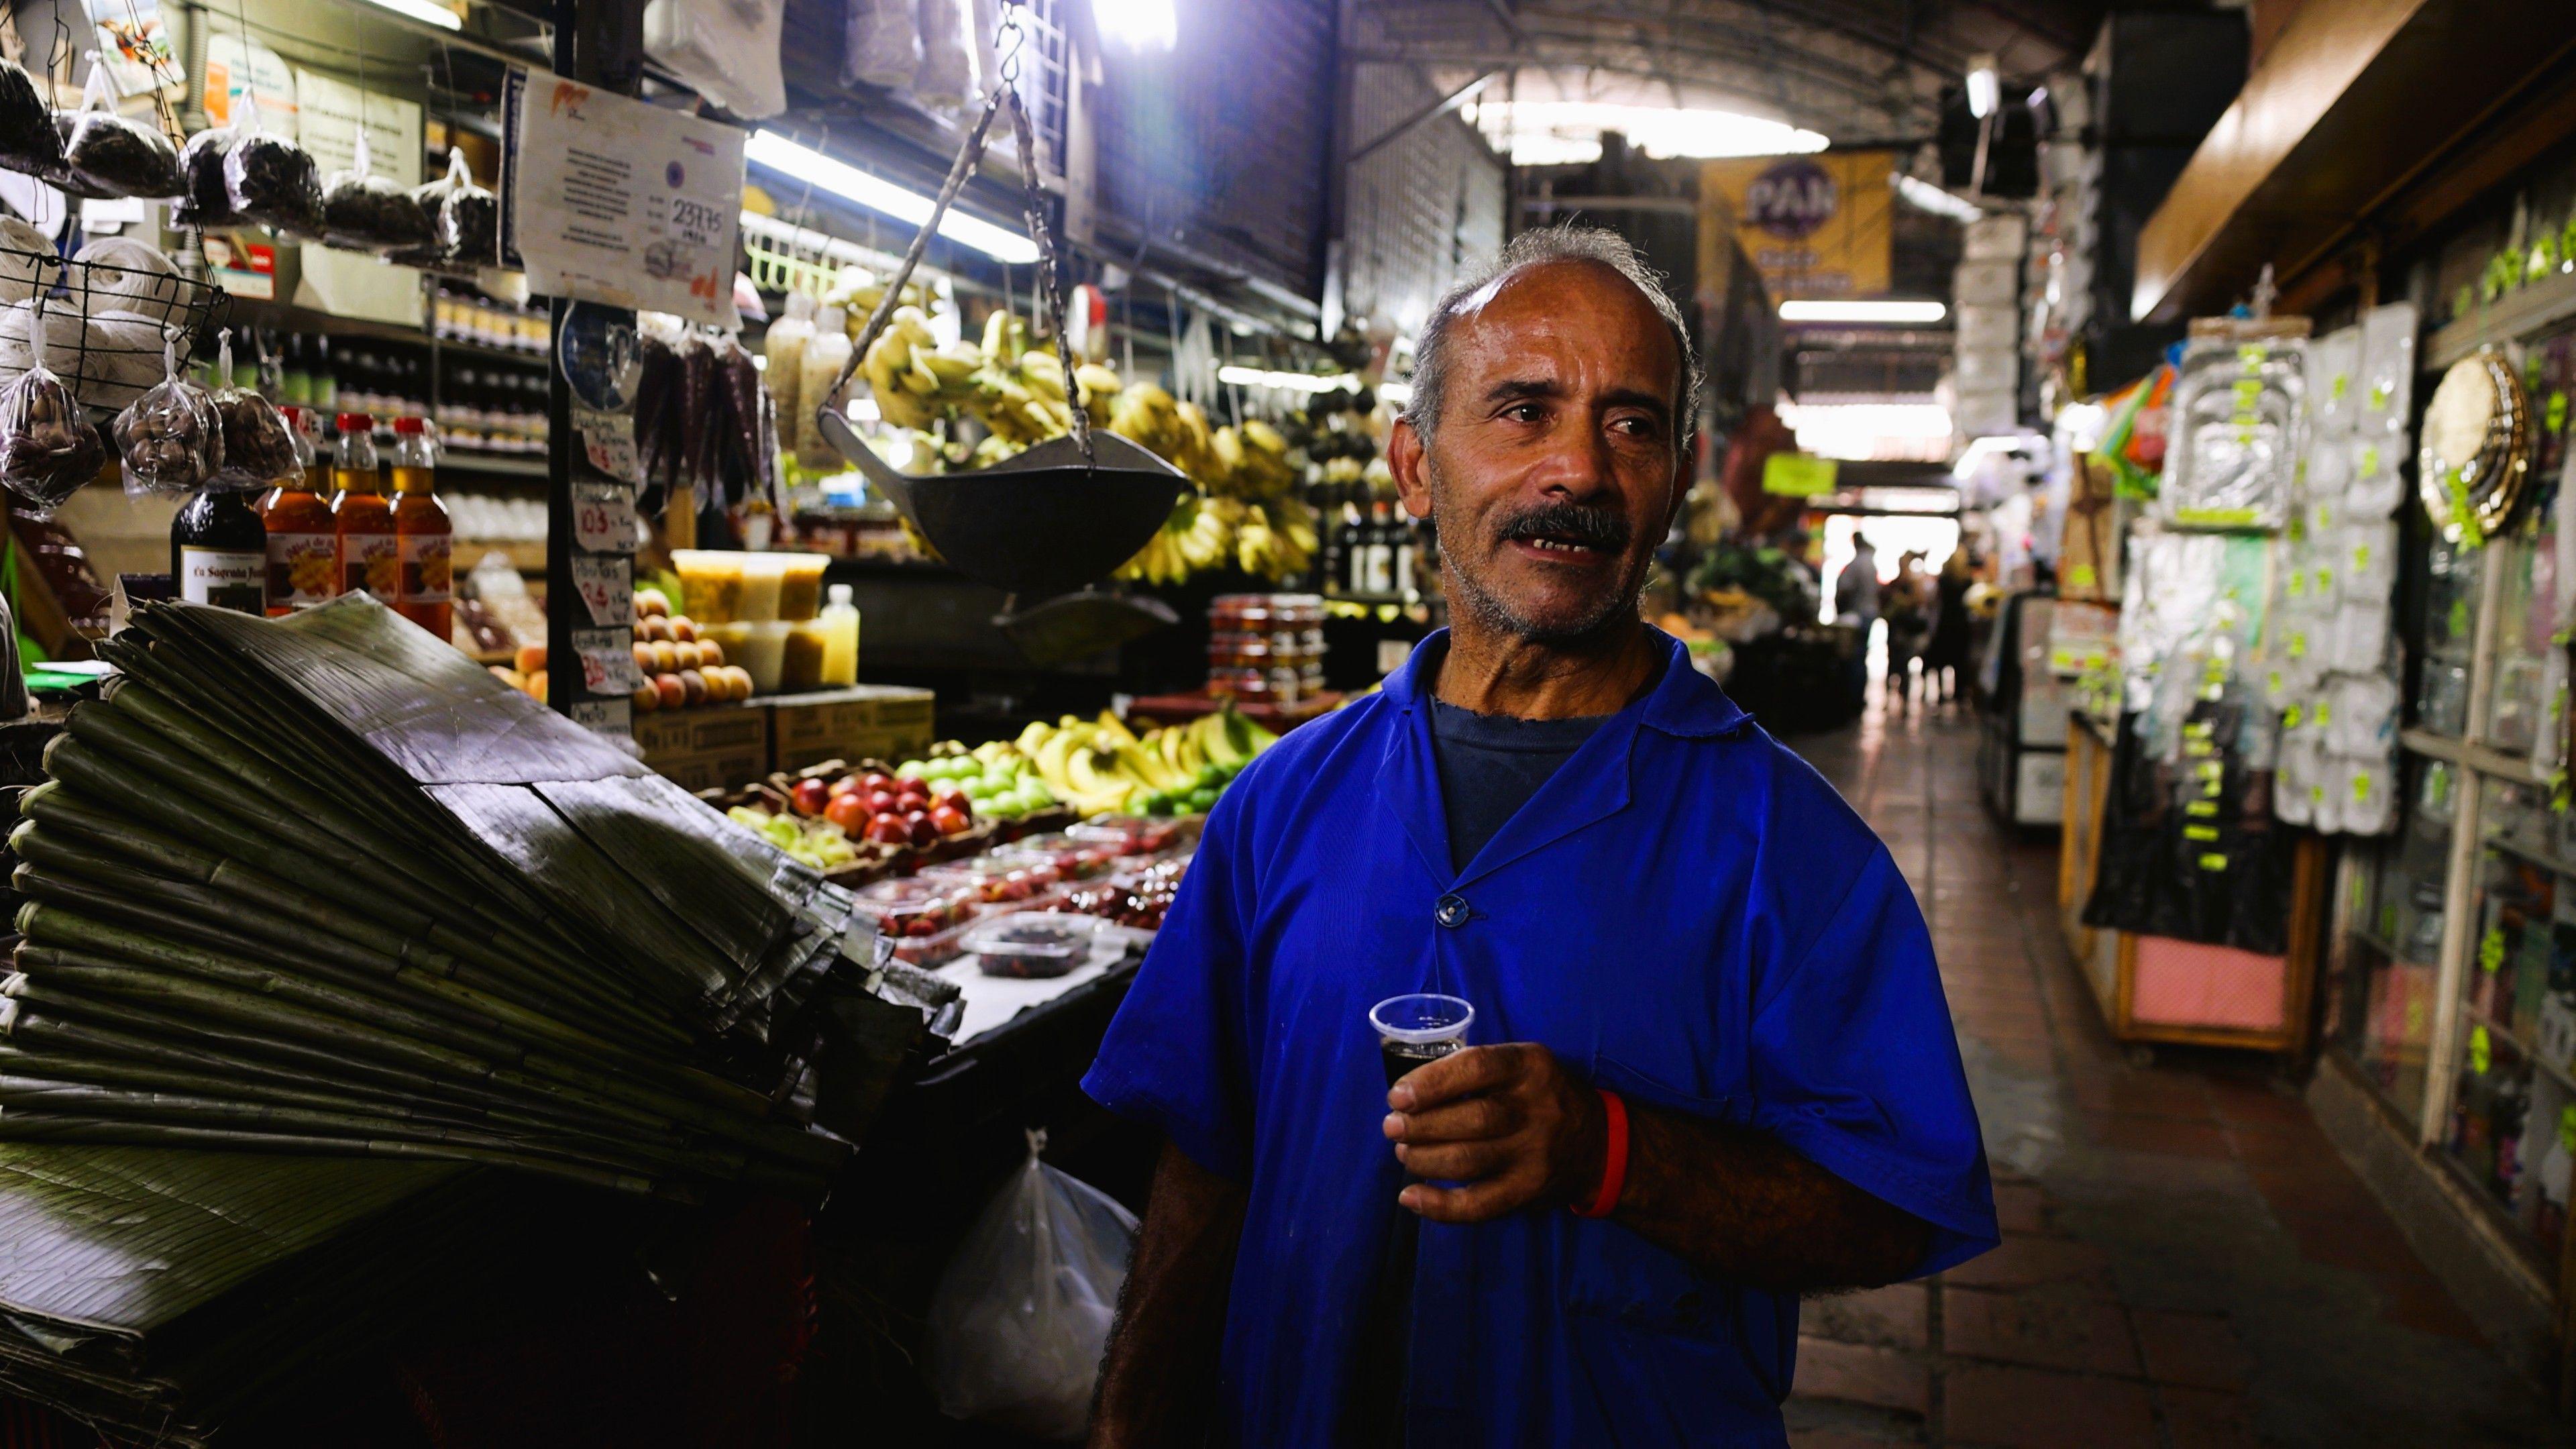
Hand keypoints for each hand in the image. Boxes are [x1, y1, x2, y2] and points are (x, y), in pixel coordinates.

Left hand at [1382, 1042, 1605, 1222]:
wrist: (1597, 1143)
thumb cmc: (1540, 1095)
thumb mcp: (1521, 1064)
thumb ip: (1474, 1070)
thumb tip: (1408, 1092)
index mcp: (1530, 1066)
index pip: (1476, 1068)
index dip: (1431, 1082)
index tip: (1397, 1096)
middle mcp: (1536, 1109)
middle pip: (1470, 1119)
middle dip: (1420, 1125)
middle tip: (1392, 1127)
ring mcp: (1534, 1155)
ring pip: (1468, 1161)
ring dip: (1423, 1159)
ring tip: (1404, 1152)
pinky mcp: (1528, 1192)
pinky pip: (1478, 1205)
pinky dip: (1438, 1206)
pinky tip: (1411, 1197)